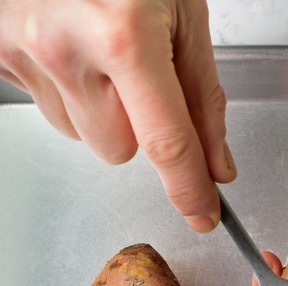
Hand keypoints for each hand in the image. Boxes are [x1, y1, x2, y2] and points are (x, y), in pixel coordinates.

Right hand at [0, 0, 234, 230]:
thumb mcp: (183, 11)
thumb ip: (203, 97)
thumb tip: (216, 164)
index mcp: (122, 34)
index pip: (167, 145)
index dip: (190, 190)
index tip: (204, 214)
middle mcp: (64, 46)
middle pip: (121, 150)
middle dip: (142, 127)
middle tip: (140, 73)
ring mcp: (22, 49)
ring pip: (85, 134)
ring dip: (104, 109)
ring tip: (102, 49)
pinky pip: (50, 107)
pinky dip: (70, 90)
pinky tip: (73, 46)